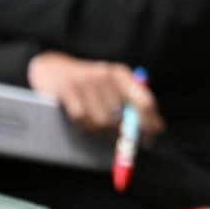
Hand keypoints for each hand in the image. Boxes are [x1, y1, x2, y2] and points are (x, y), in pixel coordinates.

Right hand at [27, 51, 163, 138]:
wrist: (53, 69)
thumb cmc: (89, 84)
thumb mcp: (113, 87)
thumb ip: (134, 104)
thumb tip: (157, 129)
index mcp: (121, 74)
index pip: (144, 101)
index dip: (149, 123)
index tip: (150, 138)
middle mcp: (105, 75)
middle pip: (121, 117)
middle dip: (121, 133)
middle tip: (119, 140)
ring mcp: (85, 81)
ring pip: (101, 121)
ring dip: (100, 131)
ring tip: (98, 127)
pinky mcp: (67, 89)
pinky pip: (81, 118)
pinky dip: (83, 125)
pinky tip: (82, 121)